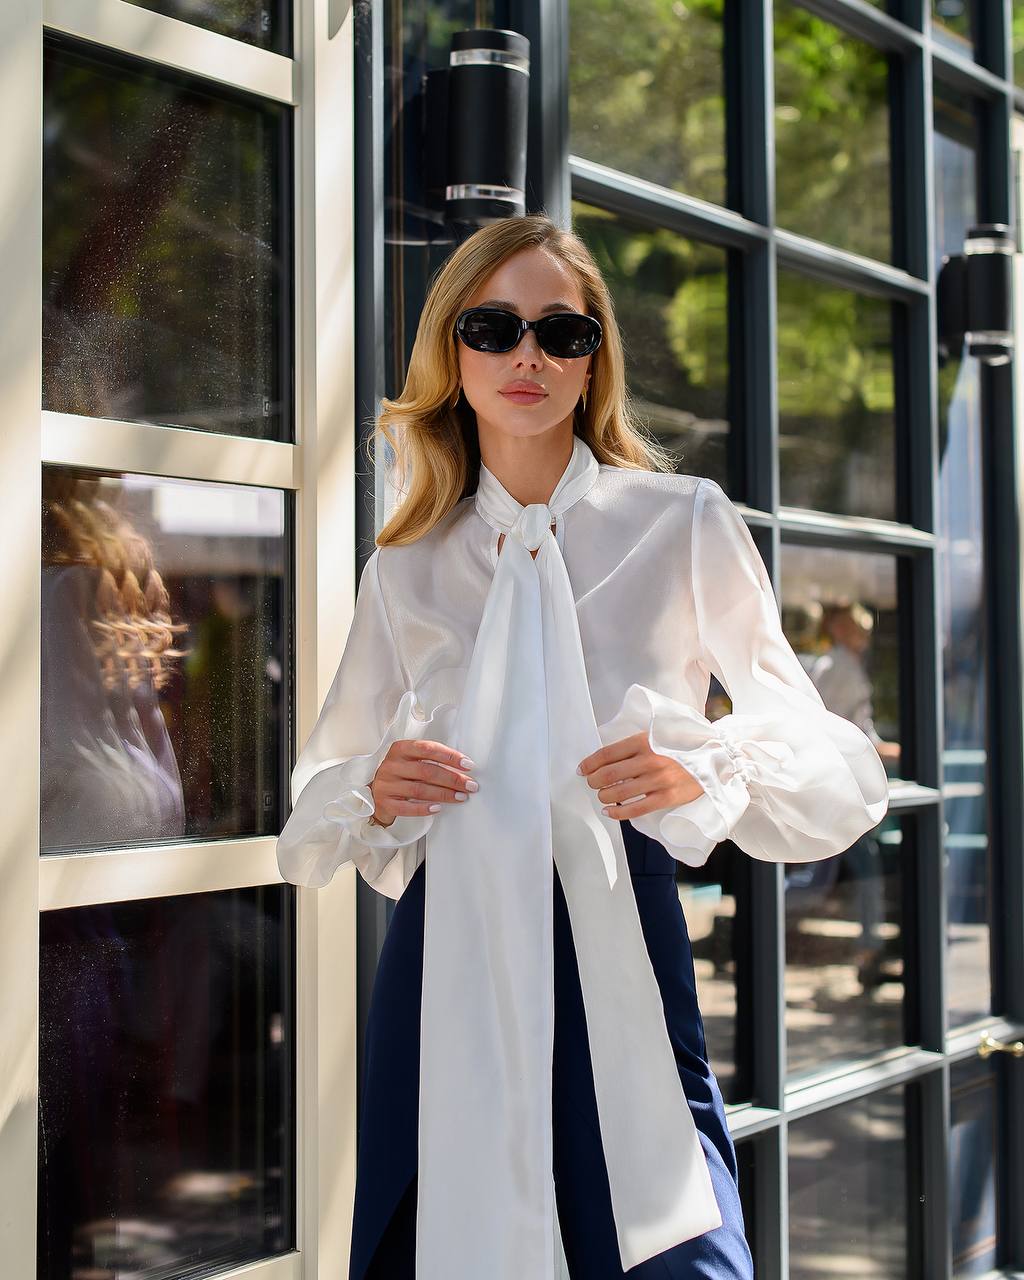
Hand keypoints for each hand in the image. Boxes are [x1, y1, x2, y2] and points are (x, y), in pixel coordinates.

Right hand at [368, 739, 477, 825]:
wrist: (376, 792)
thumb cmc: (401, 774)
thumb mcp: (411, 760)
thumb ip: (431, 759)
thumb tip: (462, 767)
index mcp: (399, 749)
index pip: (427, 749)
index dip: (449, 756)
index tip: (467, 764)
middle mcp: (391, 765)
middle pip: (426, 771)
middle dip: (452, 778)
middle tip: (470, 785)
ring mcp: (386, 784)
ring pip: (419, 789)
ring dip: (443, 794)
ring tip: (460, 797)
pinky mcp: (385, 803)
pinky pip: (406, 808)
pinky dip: (424, 808)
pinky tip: (438, 808)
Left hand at [577, 732, 704, 820]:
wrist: (714, 757)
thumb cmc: (681, 747)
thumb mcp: (658, 736)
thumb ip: (635, 744)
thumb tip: (606, 758)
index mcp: (645, 741)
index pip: (607, 754)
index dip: (590, 763)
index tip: (583, 769)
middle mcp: (650, 759)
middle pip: (609, 774)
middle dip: (594, 781)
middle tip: (592, 783)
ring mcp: (658, 779)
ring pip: (619, 793)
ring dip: (604, 796)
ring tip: (602, 796)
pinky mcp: (667, 797)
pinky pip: (636, 809)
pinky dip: (618, 812)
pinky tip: (609, 811)